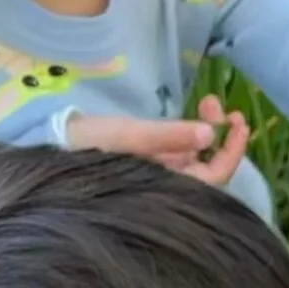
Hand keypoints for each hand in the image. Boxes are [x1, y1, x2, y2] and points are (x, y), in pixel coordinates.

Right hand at [67, 96, 249, 188]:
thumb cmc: (86, 146)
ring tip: (205, 99)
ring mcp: (159, 174)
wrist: (49, 147)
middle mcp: (168, 184)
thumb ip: (167, 136)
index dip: (233, 152)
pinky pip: (178, 150)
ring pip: (194, 154)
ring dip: (204, 127)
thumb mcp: (127, 136)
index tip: (239, 121)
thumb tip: (211, 134)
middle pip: (209, 165)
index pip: (215, 177)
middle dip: (219, 132)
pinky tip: (188, 111)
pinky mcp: (148, 162)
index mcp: (167, 187)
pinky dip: (187, 131)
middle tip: (214, 101)